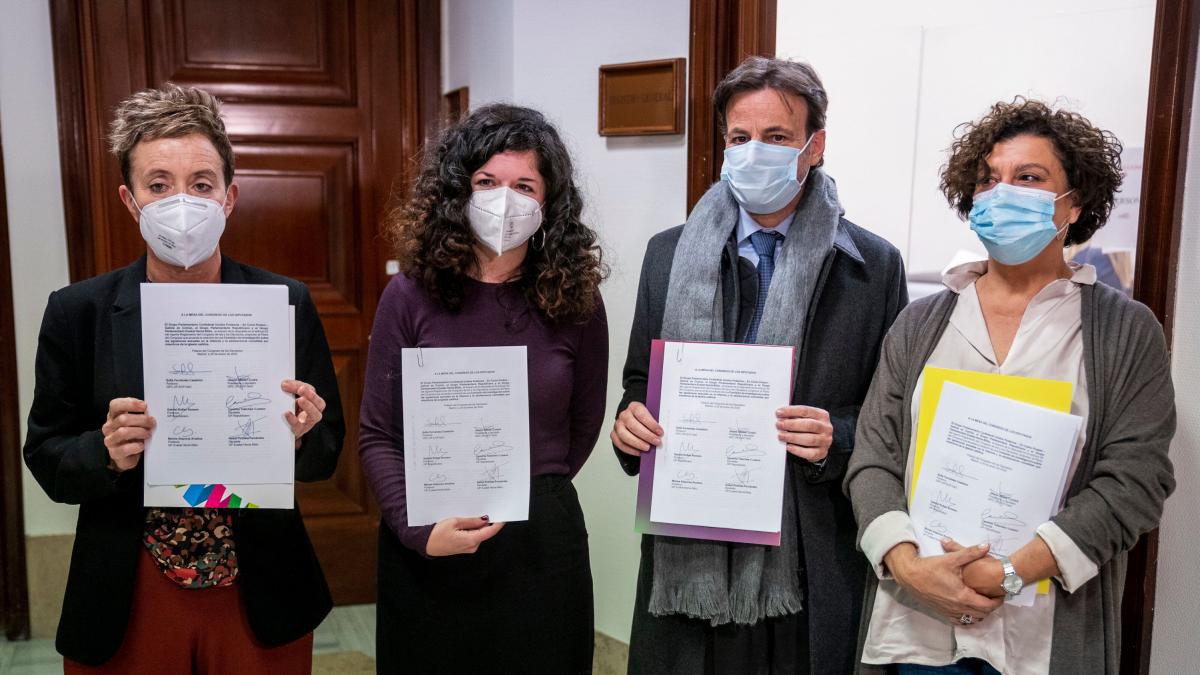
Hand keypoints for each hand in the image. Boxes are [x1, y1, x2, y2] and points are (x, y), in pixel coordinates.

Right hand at [101, 398, 155, 471]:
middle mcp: (109, 427)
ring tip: (148, 434)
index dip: (130, 404)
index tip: (144, 406)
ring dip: (139, 432)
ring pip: (123, 432)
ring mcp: (110, 440)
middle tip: (153, 422)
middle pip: (123, 419)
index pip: (115, 405)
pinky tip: (142, 445)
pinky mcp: (114, 453)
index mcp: (113, 416)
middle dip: (141, 420)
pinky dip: (136, 446)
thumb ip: (141, 415)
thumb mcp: (136, 423)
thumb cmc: (134, 435)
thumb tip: (155, 409)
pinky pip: (125, 448)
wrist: (127, 456)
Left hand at [282, 379, 325, 447]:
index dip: (304, 387)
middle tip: (301, 390)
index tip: (292, 385)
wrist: (285, 430)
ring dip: (309, 406)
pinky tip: (287, 413)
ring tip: (300, 400)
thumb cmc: (291, 411)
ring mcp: (309, 422)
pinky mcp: (300, 430)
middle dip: (311, 395)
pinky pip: (299, 425)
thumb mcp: (291, 398)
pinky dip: (293, 419)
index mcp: (313, 401)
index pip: (312, 391)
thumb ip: (290, 389)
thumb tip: (284, 384)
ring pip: (316, 415)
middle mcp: (314, 411)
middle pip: (320, 403)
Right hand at [425, 516, 505, 555]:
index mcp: (471, 540)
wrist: (425, 544)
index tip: (503, 515)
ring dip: (476, 524)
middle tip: (484, 508)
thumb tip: (484, 519)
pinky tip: (463, 522)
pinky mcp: (463, 547)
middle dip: (485, 521)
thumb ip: (471, 521)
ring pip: (477, 533)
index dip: (498, 523)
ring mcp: (468, 548)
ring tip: (468, 514)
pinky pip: (471, 536)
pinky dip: (470, 528)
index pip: (490, 531)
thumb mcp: (454, 522)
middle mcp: (472, 546)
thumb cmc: (437, 534)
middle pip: (484, 531)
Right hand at [610, 401, 662, 456]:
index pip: (641, 413)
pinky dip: (629, 449)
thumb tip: (662, 433)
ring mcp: (618, 425)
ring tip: (647, 448)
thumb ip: (656, 421)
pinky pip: (619, 443)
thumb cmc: (645, 418)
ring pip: (624, 435)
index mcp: (634, 407)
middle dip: (646, 435)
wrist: (634, 419)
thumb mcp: (652, 415)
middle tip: (656, 442)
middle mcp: (624, 415)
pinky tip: (639, 452)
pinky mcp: (614, 434)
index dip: (651, 423)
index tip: (660, 432)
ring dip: (637, 443)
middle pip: (632, 425)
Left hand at [776, 405, 832, 460]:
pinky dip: (798, 450)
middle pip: (809, 425)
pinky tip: (789, 447)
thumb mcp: (804, 418)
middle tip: (779, 425)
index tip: (778, 413)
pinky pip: (810, 453)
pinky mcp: (822, 453)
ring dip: (793, 437)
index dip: (791, 411)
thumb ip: (794, 416)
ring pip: (810, 439)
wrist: (819, 444)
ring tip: (781, 436)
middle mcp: (826, 428)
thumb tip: (780, 416)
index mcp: (822, 415)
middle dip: (791, 425)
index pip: (806, 411)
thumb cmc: (808, 428)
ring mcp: (825, 441)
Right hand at [885, 541, 1004, 624]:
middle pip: (982, 614)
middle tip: (994, 596)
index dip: (998, 601)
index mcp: (962, 596)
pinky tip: (968, 609)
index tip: (1001, 593)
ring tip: (983, 601)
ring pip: (972, 619)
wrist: (909, 576)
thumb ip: (971, 553)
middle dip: (992, 607)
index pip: (987, 605)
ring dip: (981, 613)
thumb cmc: (930, 568)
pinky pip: (960, 621)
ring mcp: (949, 612)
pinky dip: (968, 618)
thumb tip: (987, 546)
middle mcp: (957, 607)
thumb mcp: (951, 559)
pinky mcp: (942, 612)